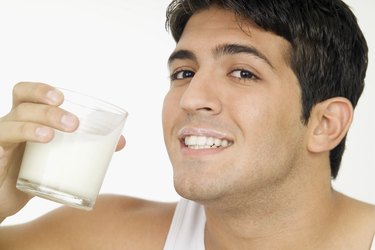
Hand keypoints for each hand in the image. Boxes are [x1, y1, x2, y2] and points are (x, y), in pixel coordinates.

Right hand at [0, 82, 79, 220]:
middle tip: (74, 123)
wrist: (6, 199)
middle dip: (48, 110)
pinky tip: (42, 141)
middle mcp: (12, 124)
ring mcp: (1, 140)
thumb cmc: (35, 171)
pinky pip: (2, 141)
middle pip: (23, 104)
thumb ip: (88, 145)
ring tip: (55, 135)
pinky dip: (23, 136)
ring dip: (38, 123)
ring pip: (14, 121)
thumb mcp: (59, 156)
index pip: (26, 93)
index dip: (40, 90)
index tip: (62, 97)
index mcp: (27, 118)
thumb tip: (121, 141)